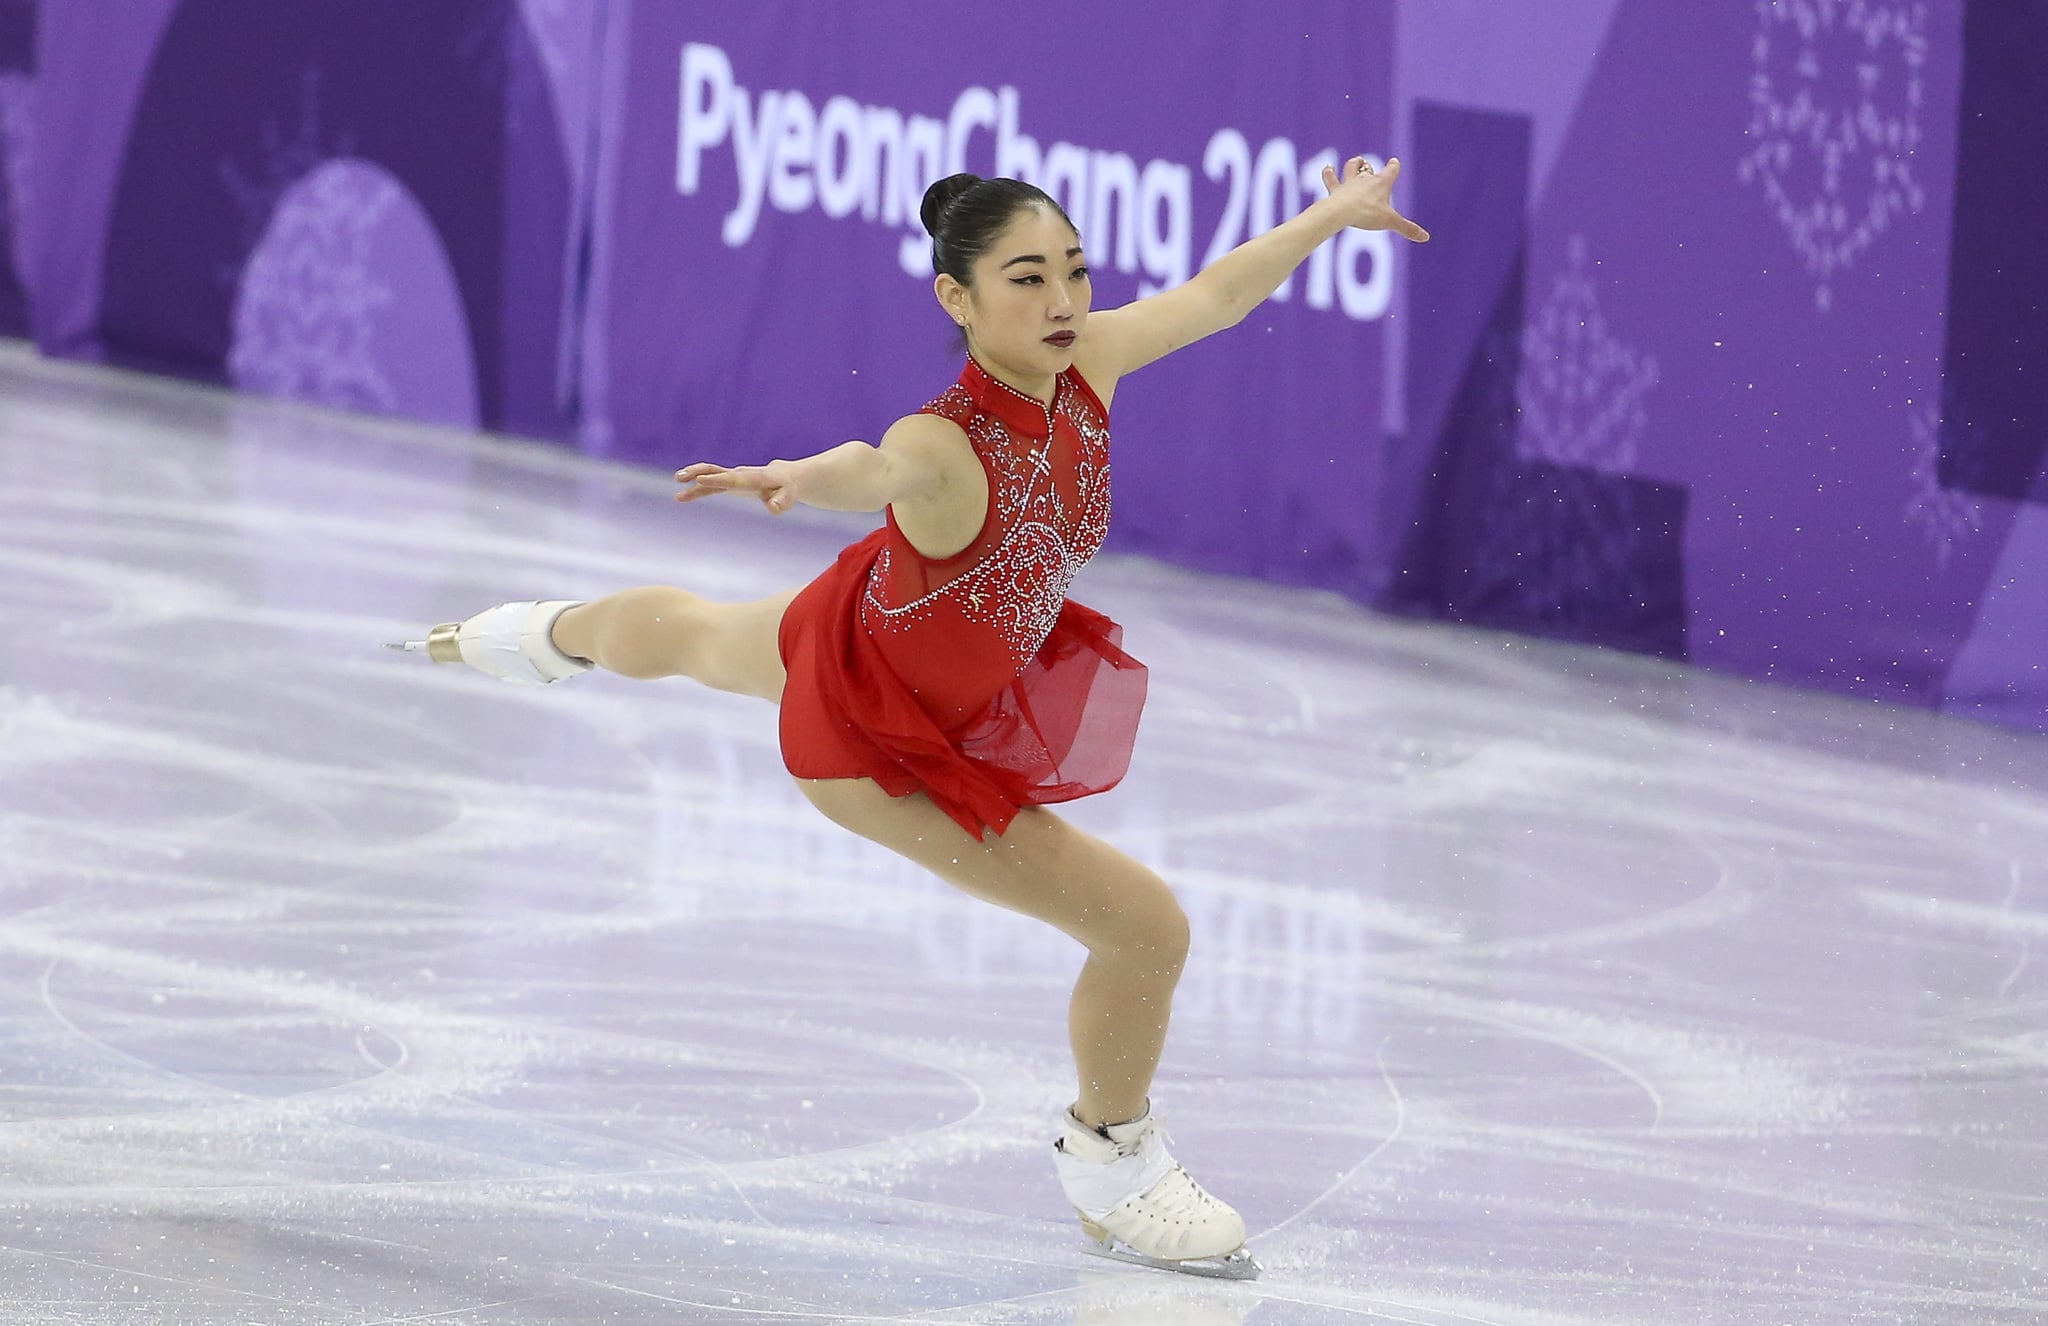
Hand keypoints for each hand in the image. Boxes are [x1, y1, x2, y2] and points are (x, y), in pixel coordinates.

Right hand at [675, 459, 800, 513]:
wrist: (785, 477)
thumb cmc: (787, 489)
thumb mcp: (789, 498)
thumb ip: (781, 502)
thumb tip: (774, 508)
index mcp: (753, 478)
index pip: (733, 480)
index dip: (717, 480)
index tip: (701, 480)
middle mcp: (740, 474)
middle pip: (716, 471)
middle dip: (698, 473)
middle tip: (680, 477)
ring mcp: (733, 476)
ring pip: (709, 473)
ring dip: (692, 476)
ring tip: (676, 481)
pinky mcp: (729, 481)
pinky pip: (710, 483)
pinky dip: (696, 489)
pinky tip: (681, 496)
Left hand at [1320, 155, 1428, 242]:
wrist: (1342, 212)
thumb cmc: (1367, 214)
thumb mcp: (1390, 222)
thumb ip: (1408, 229)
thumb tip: (1426, 237)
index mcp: (1381, 184)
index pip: (1391, 170)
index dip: (1393, 166)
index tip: (1394, 162)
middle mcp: (1365, 179)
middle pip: (1370, 170)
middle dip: (1371, 168)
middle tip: (1370, 167)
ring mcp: (1349, 183)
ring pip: (1351, 167)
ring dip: (1354, 163)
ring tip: (1357, 160)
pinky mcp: (1335, 190)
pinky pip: (1330, 178)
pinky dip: (1329, 172)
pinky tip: (1328, 167)